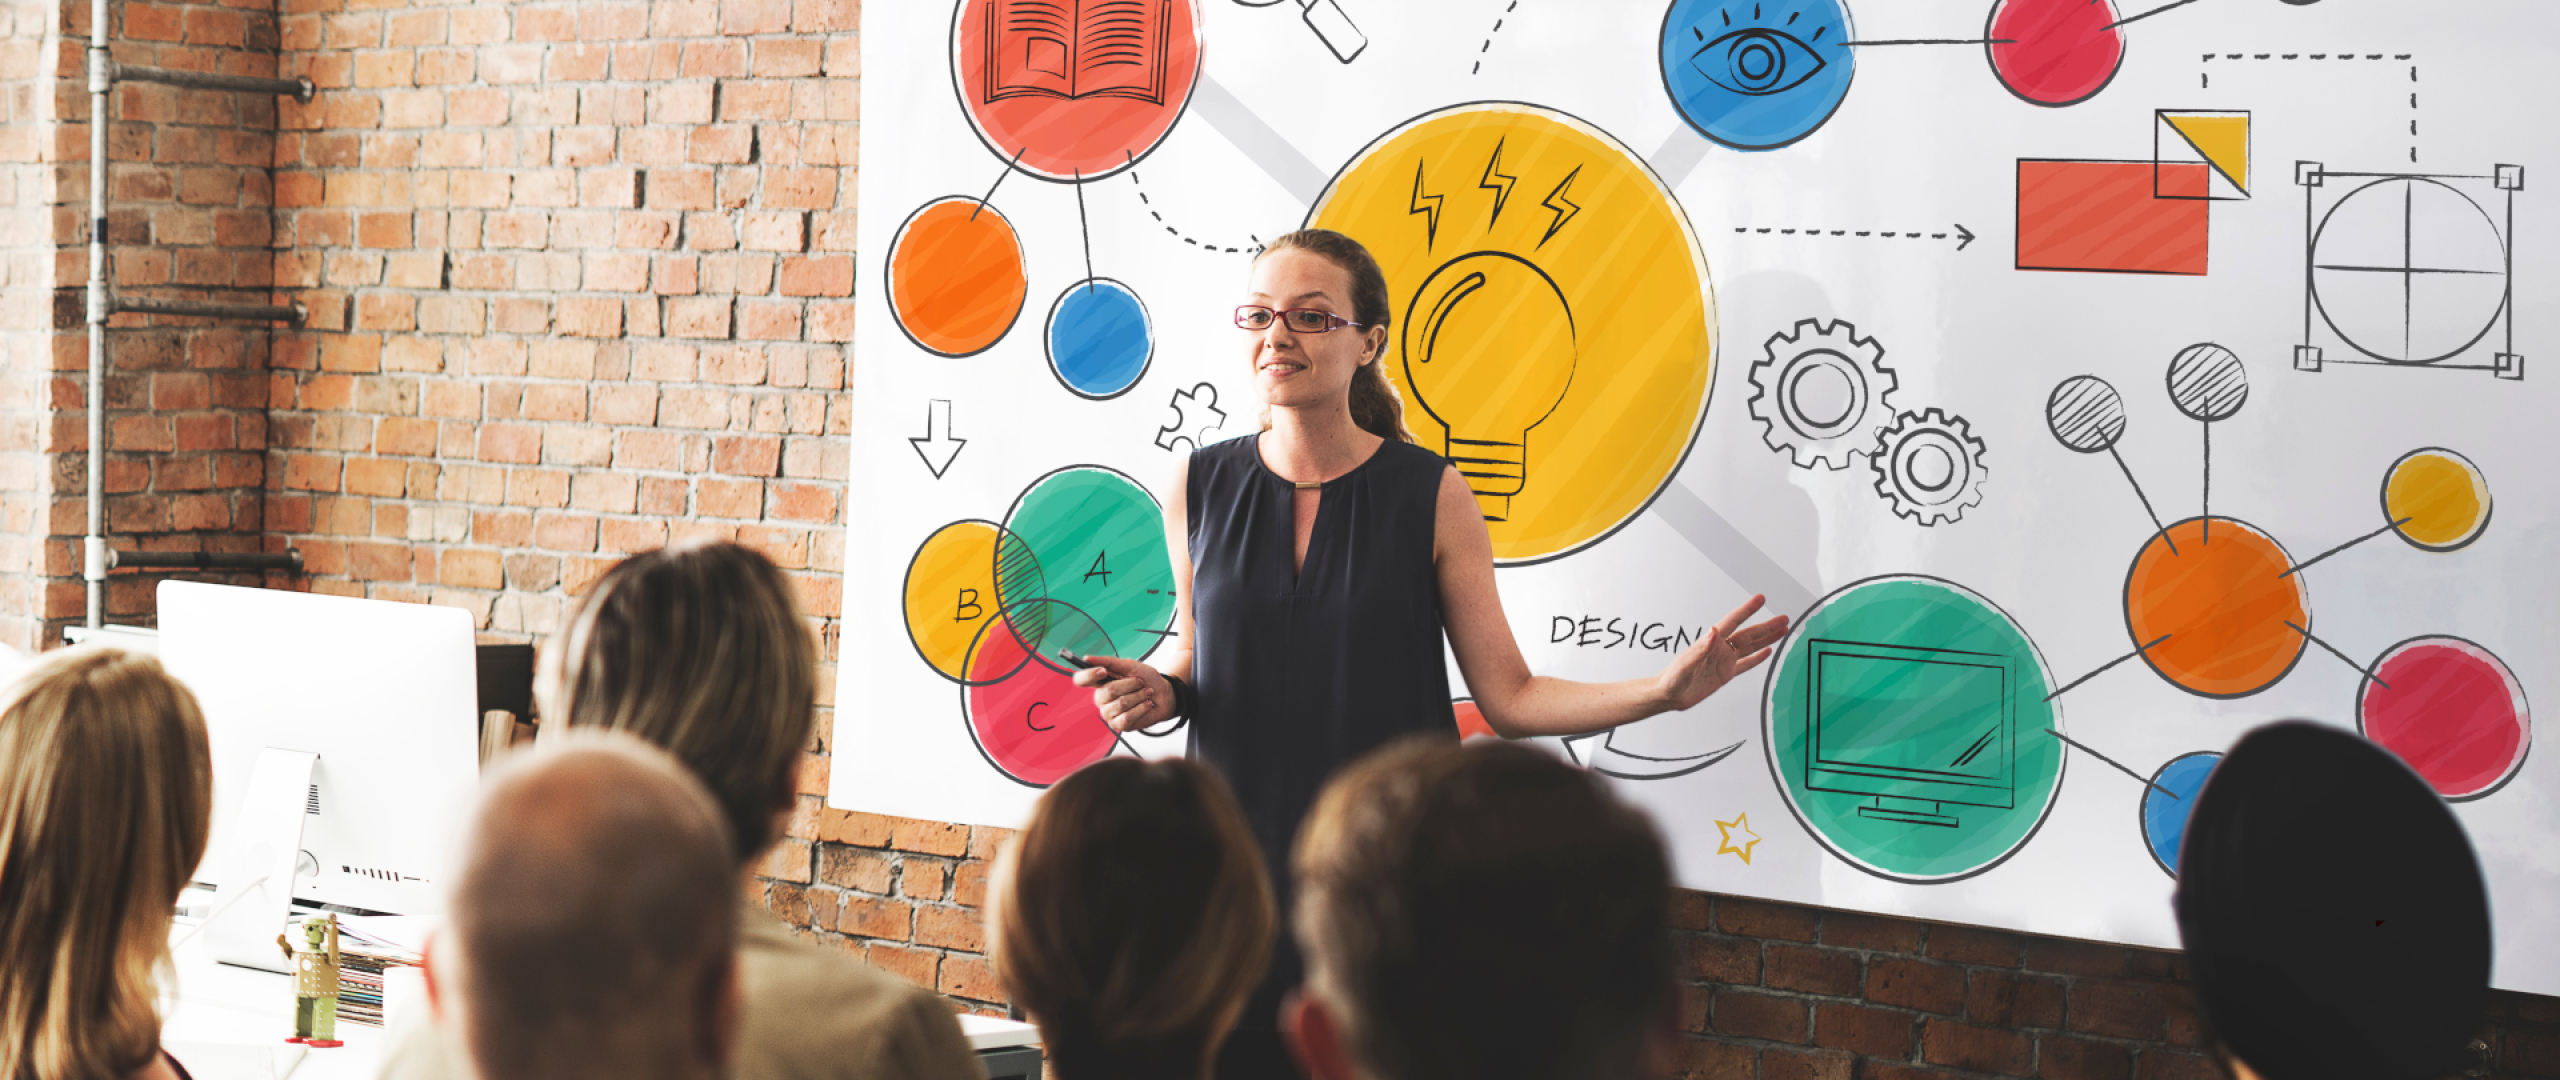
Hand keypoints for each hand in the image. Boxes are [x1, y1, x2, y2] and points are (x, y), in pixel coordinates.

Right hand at [1072, 655, 1176, 732]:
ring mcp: (1108, 713)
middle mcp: (1101, 699)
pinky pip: (1126, 717)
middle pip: (1107, 691)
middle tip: (1140, 683)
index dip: (1089, 675)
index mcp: (1100, 683)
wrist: (1164, 694)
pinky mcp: (1119, 725)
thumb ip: (1109, 662)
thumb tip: (1086, 659)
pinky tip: (1146, 704)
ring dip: (1138, 696)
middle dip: (1129, 684)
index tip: (1103, 671)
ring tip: (1146, 693)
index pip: (1081, 680)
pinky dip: (1141, 708)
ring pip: (1120, 704)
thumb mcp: (1129, 666)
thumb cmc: (1146, 679)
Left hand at [1653, 594, 1791, 712]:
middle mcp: (1720, 649)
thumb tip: (1713, 632)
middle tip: (1783, 617)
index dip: (1747, 610)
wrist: (1668, 695)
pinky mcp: (1725, 674)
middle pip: (1748, 634)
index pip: (1732, 622)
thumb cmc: (1671, 679)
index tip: (1760, 599)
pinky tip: (1767, 652)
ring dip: (1767, 639)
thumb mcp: (1685, 665)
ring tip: (1782, 630)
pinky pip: (1745, 664)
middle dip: (1767, 626)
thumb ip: (1700, 649)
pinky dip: (1757, 658)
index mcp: (1711, 643)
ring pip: (1750, 647)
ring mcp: (1724, 661)